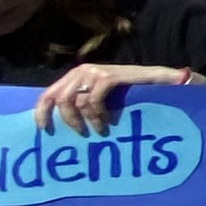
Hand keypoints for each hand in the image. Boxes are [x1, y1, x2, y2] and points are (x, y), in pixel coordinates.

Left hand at [34, 64, 194, 133]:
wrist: (164, 83)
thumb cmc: (132, 95)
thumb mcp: (101, 99)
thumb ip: (81, 104)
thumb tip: (55, 123)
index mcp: (76, 77)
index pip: (48, 93)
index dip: (42, 112)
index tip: (44, 130)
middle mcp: (81, 71)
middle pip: (58, 99)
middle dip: (68, 120)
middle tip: (82, 134)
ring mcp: (95, 72)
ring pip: (73, 100)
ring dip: (86, 120)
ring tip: (100, 130)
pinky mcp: (108, 76)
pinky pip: (92, 99)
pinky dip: (98, 114)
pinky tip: (109, 121)